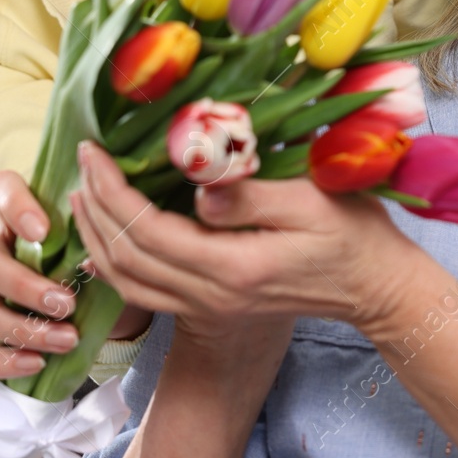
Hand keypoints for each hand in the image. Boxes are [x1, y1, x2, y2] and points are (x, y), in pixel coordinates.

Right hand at [0, 169, 150, 376]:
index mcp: (17, 216)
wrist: (90, 301)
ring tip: (68, 338)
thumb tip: (116, 233)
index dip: (15, 207)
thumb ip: (99, 227)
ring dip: (26, 329)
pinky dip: (7, 360)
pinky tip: (39, 362)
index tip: (43, 229)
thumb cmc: (87, 259)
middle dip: (26, 287)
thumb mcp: (96, 237)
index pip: (2, 189)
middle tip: (68, 303)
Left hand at [71, 141, 423, 336]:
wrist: (375, 286)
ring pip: (129, 282)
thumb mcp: (310, 202)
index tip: (95, 152)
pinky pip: (147, 291)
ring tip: (84, 195)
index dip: (112, 191)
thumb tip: (198, 190)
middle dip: (94, 209)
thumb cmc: (352, 233)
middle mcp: (212, 296)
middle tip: (82, 162)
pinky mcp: (213, 304)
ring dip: (97, 238)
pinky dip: (117, 263)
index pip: (148, 233)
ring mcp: (210, 305)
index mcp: (233, 268)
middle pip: (126, 260)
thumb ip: (251, 197)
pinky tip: (110, 236)